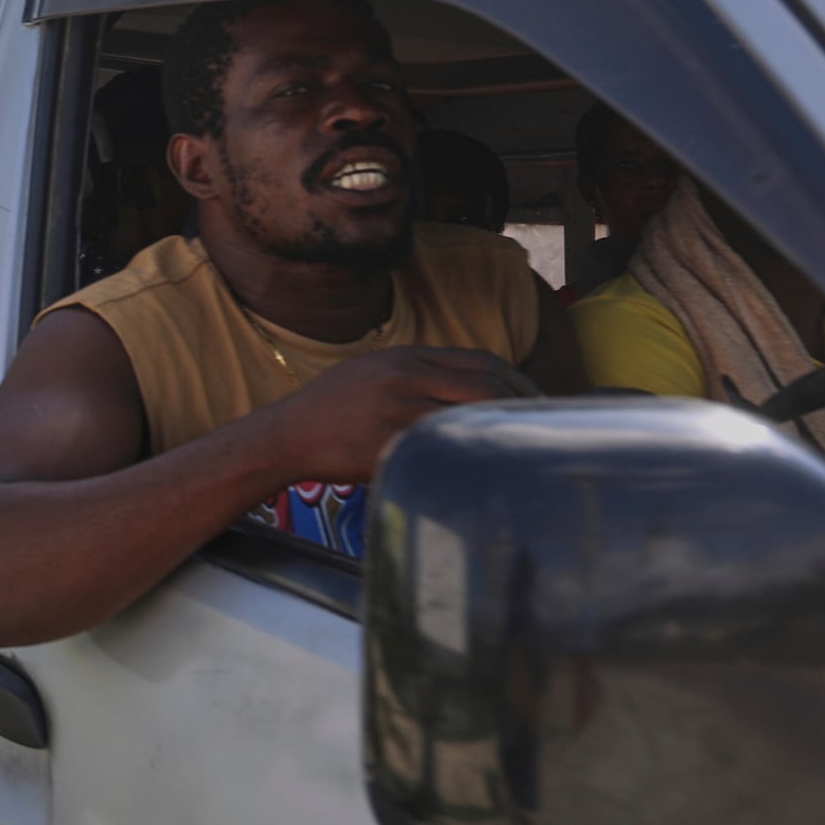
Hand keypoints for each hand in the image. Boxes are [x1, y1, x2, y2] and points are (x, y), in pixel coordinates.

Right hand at [261, 346, 537, 482]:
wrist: (285, 435)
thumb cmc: (328, 408)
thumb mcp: (372, 371)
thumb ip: (418, 373)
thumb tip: (470, 387)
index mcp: (403, 357)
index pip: (480, 361)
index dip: (517, 381)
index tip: (535, 399)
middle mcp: (403, 378)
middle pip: (484, 387)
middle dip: (519, 407)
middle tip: (538, 427)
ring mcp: (395, 410)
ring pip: (468, 417)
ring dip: (498, 433)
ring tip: (515, 447)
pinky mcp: (387, 444)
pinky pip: (442, 449)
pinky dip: (467, 456)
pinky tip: (481, 466)